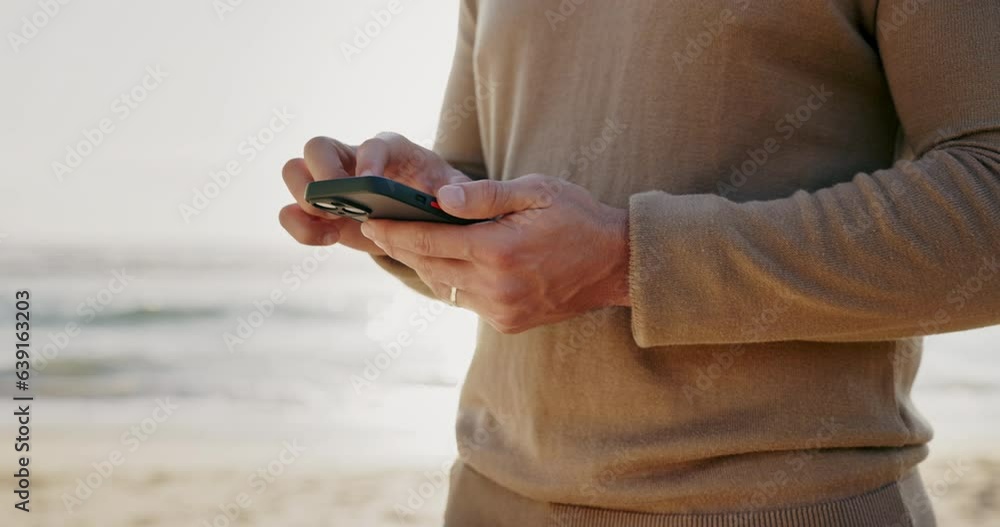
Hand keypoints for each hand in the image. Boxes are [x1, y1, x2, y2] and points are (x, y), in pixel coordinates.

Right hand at [278, 132, 470, 253]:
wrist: (431, 220)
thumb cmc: (447, 202)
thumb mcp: (463, 195)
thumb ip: (464, 195)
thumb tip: (449, 200)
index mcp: (393, 151)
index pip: (373, 145)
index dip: (369, 161)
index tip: (369, 184)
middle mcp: (355, 159)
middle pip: (317, 147)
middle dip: (322, 175)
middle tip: (338, 204)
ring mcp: (334, 183)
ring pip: (295, 172)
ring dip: (304, 199)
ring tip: (330, 227)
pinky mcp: (323, 210)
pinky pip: (295, 212)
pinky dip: (302, 226)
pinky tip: (327, 238)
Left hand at [359, 174, 630, 332]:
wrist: (618, 264)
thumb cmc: (578, 217)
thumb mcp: (535, 191)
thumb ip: (484, 195)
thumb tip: (440, 198)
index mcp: (498, 250)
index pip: (429, 240)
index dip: (395, 231)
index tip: (370, 220)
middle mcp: (495, 286)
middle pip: (429, 266)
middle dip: (401, 247)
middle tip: (377, 228)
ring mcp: (501, 310)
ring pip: (444, 287)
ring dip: (424, 266)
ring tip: (405, 244)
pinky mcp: (508, 323)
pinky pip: (465, 301)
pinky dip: (451, 281)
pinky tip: (445, 264)